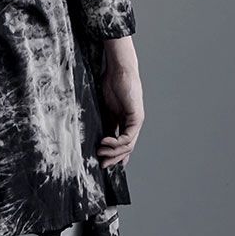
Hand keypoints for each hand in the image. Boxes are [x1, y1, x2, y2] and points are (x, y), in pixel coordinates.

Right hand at [97, 37, 144, 169]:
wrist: (119, 70)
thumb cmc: (111, 83)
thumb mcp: (105, 108)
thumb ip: (105, 123)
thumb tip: (98, 139)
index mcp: (123, 121)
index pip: (121, 144)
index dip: (114, 156)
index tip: (103, 163)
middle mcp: (132, 124)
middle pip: (126, 149)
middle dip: (114, 159)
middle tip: (102, 165)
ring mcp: (136, 121)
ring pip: (128, 146)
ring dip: (114, 152)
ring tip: (100, 152)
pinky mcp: (137, 117)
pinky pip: (128, 136)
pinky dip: (117, 143)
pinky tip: (105, 142)